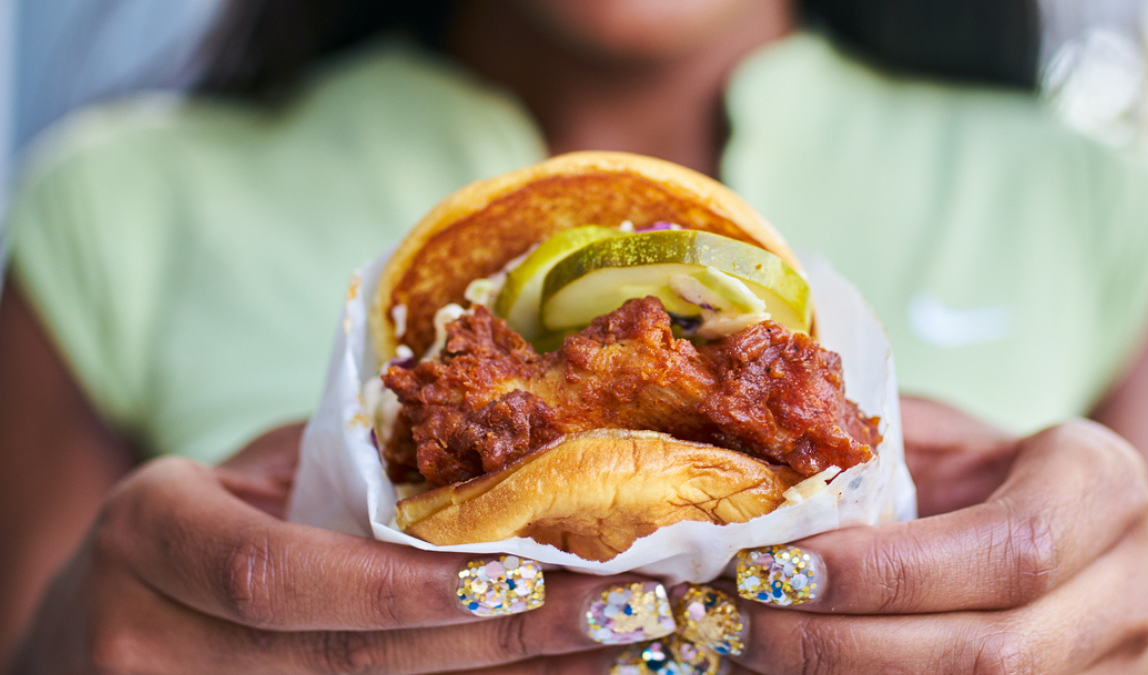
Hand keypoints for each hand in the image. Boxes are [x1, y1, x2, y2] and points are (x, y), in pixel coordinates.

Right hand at [6, 425, 676, 674]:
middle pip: (344, 660)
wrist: (94, 623)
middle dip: (498, 643)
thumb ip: (341, 478)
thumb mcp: (240, 479)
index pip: (280, 573)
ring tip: (609, 653)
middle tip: (619, 610)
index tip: (528, 577)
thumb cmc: (192, 527)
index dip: (408, 586)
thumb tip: (506, 462)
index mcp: (148, 534)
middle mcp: (146, 640)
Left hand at [666, 399, 1147, 673]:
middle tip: (737, 620)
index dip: (884, 572)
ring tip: (747, 652)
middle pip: (989, 653)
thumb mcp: (955, 443)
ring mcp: (1119, 666)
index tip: (775, 568)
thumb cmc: (1007, 479)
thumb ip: (877, 451)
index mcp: (1100, 488)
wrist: (1103, 550)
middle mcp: (1127, 587)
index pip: (1006, 545)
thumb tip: (753, 473)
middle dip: (841, 646)